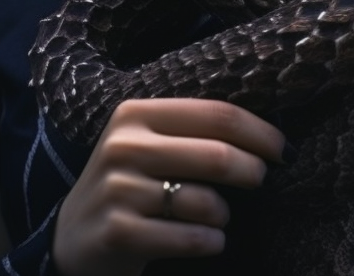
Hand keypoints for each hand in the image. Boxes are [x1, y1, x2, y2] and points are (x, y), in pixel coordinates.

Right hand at [52, 98, 285, 275]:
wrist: (71, 238)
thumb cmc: (128, 184)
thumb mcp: (148, 144)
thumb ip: (192, 132)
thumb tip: (265, 135)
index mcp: (136, 113)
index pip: (215, 114)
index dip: (259, 131)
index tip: (282, 148)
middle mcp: (124, 145)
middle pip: (217, 154)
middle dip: (253, 170)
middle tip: (263, 179)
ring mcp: (118, 189)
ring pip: (205, 200)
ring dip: (225, 213)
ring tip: (219, 216)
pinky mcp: (119, 232)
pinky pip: (189, 236)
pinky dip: (210, 240)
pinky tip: (210, 239)